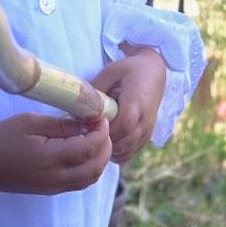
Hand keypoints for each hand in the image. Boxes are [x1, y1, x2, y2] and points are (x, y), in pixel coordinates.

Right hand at [0, 111, 110, 194]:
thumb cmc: (0, 137)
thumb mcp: (30, 122)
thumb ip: (61, 125)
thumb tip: (88, 123)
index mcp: (50, 159)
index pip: (89, 149)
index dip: (101, 133)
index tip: (102, 116)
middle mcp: (54, 179)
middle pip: (94, 168)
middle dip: (105, 147)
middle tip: (103, 127)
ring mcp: (52, 188)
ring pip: (89, 180)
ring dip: (99, 160)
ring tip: (96, 138)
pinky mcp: (48, 191)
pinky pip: (78, 183)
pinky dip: (88, 169)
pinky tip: (84, 151)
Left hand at [93, 47, 167, 162]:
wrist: (153, 73)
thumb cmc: (129, 71)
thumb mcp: (109, 73)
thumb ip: (94, 92)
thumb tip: (72, 111)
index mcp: (137, 103)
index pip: (123, 126)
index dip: (104, 129)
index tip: (89, 123)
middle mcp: (145, 122)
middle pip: (122, 145)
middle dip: (101, 142)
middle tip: (87, 131)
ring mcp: (147, 134)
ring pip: (123, 154)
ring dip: (106, 149)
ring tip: (95, 133)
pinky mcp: (145, 140)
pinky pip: (127, 155)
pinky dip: (114, 152)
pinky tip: (105, 138)